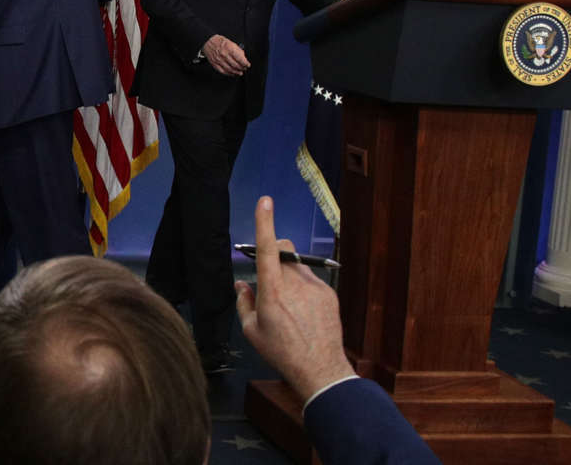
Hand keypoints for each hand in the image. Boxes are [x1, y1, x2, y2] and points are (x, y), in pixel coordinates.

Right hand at [202, 34, 250, 76]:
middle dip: (242, 68)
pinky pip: (223, 71)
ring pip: (230, 69)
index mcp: (229, 48)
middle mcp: (224, 55)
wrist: (208, 42)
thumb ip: (238, 50)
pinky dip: (229, 74)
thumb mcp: (231, 42)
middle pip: (235, 65)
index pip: (239, 58)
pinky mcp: (215, 64)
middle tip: (244, 68)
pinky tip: (232, 74)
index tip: (248, 65)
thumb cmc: (220, 42)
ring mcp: (219, 60)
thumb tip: (243, 57)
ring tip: (240, 73)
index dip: (245, 63)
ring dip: (236, 72)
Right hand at [235, 196, 354, 401]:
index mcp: (273, 291)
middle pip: (284, 250)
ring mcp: (315, 286)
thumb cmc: (282, 352)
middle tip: (268, 275)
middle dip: (274, 252)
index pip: (266, 248)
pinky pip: (311, 280)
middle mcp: (295, 283)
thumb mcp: (252, 331)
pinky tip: (303, 313)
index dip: (264, 222)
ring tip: (288, 306)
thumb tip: (241, 285)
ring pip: (297, 265)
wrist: (320, 368)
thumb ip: (244, 303)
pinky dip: (303, 289)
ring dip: (288, 274)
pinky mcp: (329, 293)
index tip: (265, 202)